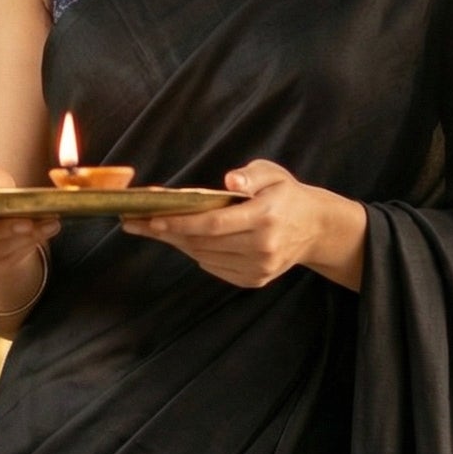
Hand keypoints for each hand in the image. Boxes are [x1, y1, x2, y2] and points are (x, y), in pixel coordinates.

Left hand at [122, 160, 366, 291]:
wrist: (315, 228)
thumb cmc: (286, 195)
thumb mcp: (273, 173)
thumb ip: (251, 175)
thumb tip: (231, 180)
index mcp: (264, 218)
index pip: (212, 224)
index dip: (179, 223)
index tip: (150, 219)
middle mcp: (262, 247)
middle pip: (202, 243)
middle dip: (168, 232)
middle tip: (136, 222)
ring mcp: (259, 268)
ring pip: (205, 257)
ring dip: (178, 243)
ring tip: (156, 228)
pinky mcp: (255, 280)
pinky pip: (215, 268)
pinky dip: (197, 254)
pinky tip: (185, 240)